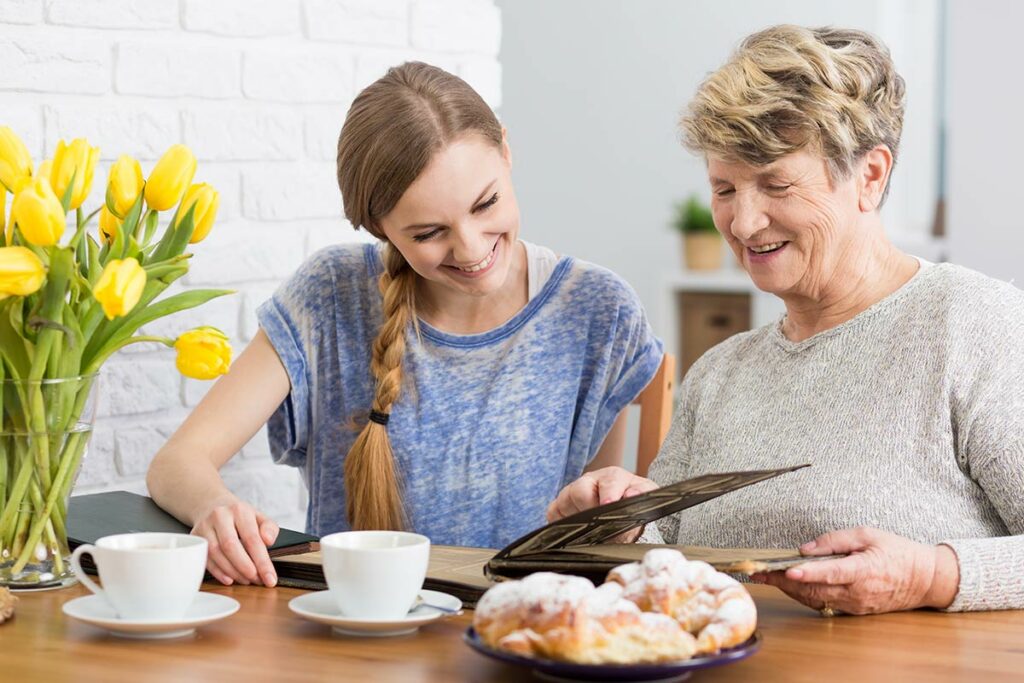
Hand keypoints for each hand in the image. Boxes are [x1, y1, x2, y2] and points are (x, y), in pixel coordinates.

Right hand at [192, 496, 279, 586]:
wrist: (213, 506)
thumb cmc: (240, 516)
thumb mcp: (259, 517)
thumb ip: (270, 529)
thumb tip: (268, 541)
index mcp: (239, 510)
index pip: (252, 539)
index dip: (262, 562)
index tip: (270, 578)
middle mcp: (219, 516)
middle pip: (230, 546)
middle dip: (245, 568)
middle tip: (257, 580)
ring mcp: (204, 527)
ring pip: (216, 554)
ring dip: (233, 572)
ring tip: (246, 580)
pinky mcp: (195, 538)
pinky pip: (205, 558)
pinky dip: (218, 572)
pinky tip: (230, 579)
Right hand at [546, 466, 657, 542]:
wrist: (622, 513)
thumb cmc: (632, 503)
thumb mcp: (644, 497)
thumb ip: (641, 494)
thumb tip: (632, 494)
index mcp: (612, 477)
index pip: (608, 482)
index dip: (608, 494)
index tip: (609, 505)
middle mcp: (589, 481)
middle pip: (579, 491)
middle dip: (589, 509)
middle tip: (600, 524)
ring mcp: (572, 493)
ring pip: (564, 502)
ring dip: (577, 518)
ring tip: (591, 529)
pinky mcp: (559, 505)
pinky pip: (553, 513)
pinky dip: (561, 522)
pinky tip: (576, 529)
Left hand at [751, 526, 959, 614]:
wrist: (925, 579)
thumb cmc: (898, 552)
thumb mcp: (868, 534)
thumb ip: (836, 540)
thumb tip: (806, 548)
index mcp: (863, 570)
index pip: (831, 573)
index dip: (808, 573)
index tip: (788, 571)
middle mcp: (857, 591)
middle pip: (815, 589)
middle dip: (784, 581)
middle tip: (759, 571)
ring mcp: (855, 604)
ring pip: (816, 598)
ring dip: (789, 589)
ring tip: (766, 577)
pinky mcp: (854, 610)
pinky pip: (824, 603)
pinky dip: (805, 594)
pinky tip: (789, 585)